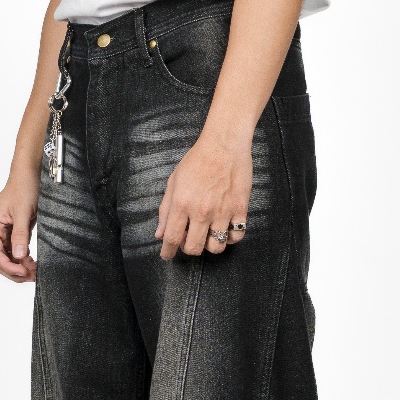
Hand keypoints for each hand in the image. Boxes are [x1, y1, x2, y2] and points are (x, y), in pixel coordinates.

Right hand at [0, 167, 39, 282]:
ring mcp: (4, 234)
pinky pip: (16, 252)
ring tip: (35, 273)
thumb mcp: (22, 212)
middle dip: (14, 271)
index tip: (23, 272)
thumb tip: (19, 256)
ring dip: (20, 267)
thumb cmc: (23, 188)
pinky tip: (33, 264)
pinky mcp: (14, 234)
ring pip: (8, 259)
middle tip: (31, 277)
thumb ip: (20, 235)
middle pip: (0, 260)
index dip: (9, 266)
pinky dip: (24, 260)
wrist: (30, 176)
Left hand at [156, 132, 251, 259]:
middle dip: (188, 248)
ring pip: (216, 247)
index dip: (167, 251)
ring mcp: (222, 211)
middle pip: (193, 248)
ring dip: (209, 245)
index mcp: (182, 203)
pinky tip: (225, 229)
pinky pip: (236, 236)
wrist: (224, 144)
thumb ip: (165, 210)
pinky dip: (230, 238)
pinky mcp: (240, 209)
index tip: (167, 255)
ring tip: (207, 234)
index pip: (171, 238)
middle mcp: (201, 211)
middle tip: (189, 239)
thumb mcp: (174, 182)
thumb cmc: (197, 160)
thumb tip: (160, 234)